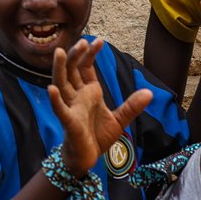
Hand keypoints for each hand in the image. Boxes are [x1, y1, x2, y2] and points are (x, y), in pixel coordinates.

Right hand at [48, 39, 152, 176]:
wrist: (87, 158)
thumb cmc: (98, 137)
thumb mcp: (119, 120)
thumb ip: (132, 106)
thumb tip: (149, 93)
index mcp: (88, 92)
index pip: (86, 68)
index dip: (90, 54)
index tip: (99, 41)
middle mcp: (77, 96)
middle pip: (72, 70)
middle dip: (76, 55)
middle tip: (83, 41)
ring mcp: (71, 107)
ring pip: (61, 83)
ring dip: (60, 68)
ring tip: (60, 52)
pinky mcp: (68, 122)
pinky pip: (60, 109)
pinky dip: (55, 100)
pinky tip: (51, 89)